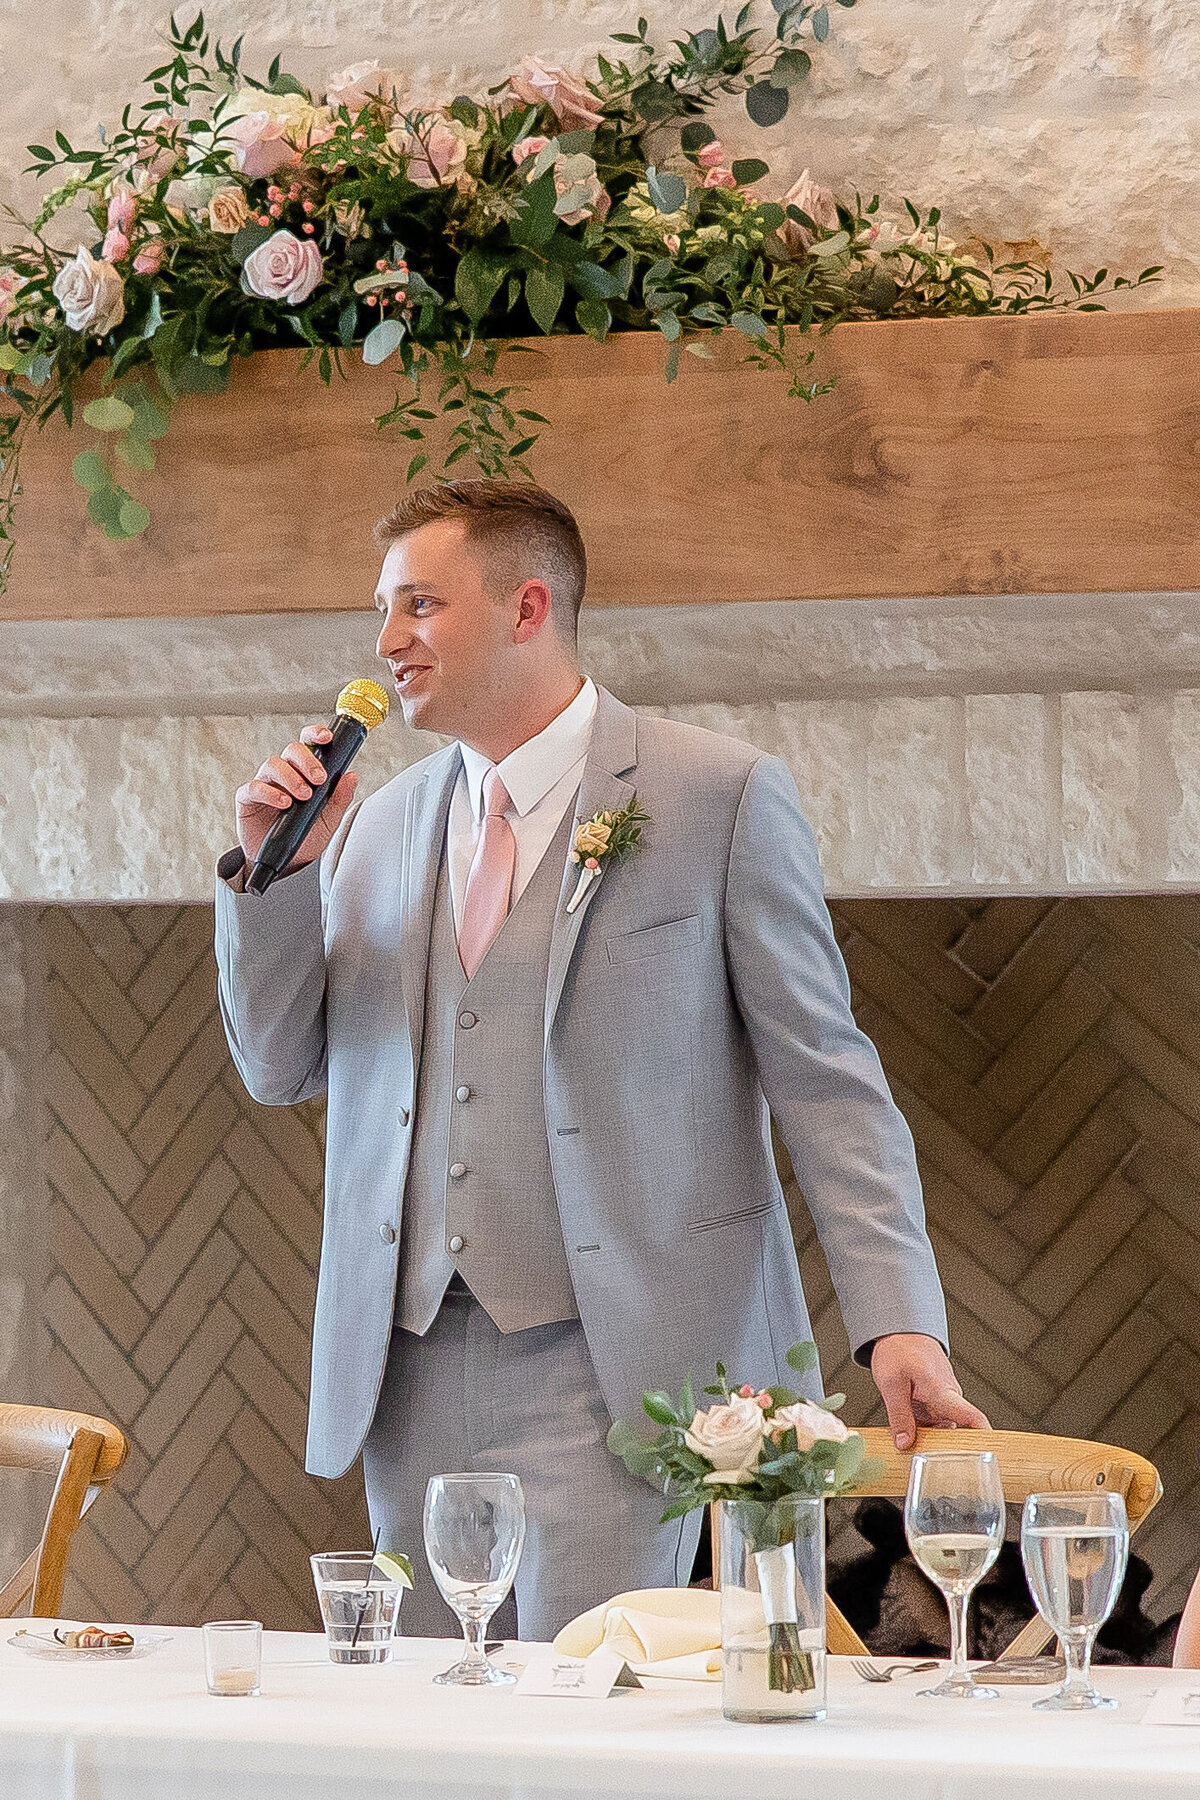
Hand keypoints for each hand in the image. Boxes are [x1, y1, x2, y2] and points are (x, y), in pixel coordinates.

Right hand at [235, 723, 358, 867]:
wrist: (286, 863)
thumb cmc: (306, 836)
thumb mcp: (329, 820)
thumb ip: (340, 799)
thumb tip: (352, 776)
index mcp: (304, 772)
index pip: (308, 743)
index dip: (315, 734)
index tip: (327, 738)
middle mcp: (284, 773)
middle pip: (291, 750)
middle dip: (307, 760)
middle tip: (319, 779)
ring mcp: (264, 784)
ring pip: (272, 764)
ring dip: (290, 777)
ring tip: (303, 796)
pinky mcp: (247, 799)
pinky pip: (253, 787)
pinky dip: (269, 793)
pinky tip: (284, 803)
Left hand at [870, 1333, 989, 1450]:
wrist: (898, 1329)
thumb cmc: (898, 1349)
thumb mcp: (891, 1383)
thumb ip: (899, 1415)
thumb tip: (904, 1443)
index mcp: (941, 1390)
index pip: (971, 1417)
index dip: (983, 1438)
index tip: (988, 1457)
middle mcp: (948, 1395)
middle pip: (956, 1431)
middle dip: (943, 1448)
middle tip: (924, 1459)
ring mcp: (944, 1398)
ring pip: (942, 1428)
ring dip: (929, 1437)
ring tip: (910, 1442)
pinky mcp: (937, 1400)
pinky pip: (934, 1421)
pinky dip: (923, 1428)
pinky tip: (909, 1431)